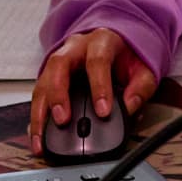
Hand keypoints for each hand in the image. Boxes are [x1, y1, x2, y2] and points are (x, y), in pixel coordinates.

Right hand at [27, 28, 157, 151]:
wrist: (116, 41)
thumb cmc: (128, 56)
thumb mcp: (144, 68)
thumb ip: (141, 87)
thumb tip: (129, 107)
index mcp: (101, 41)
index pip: (98, 61)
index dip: (99, 86)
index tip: (103, 111)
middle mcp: (75, 48)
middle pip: (58, 66)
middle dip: (58, 95)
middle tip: (62, 120)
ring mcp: (58, 61)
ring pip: (42, 82)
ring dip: (39, 113)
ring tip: (41, 139)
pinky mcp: (49, 76)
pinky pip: (38, 95)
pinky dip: (36, 117)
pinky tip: (37, 134)